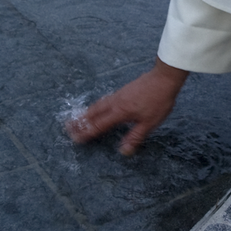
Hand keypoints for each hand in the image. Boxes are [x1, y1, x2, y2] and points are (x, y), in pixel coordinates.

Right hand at [66, 58, 189, 155]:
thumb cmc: (158, 101)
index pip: (99, 125)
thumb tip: (124, 152)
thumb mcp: (149, 123)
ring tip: (76, 118)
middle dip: (80, 122)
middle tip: (67, 128)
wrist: (163, 78)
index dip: (86, 133)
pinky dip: (94, 106)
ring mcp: (117, 95)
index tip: (75, 139)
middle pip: (93, 114)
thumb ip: (135, 137)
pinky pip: (103, 101)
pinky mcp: (122, 91)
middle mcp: (115, 103)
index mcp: (120, 112)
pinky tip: (96, 107)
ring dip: (85, 113)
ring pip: (97, 106)